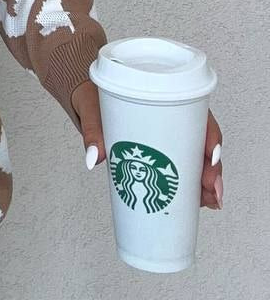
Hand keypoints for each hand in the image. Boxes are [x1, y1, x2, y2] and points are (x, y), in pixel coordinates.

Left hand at [69, 80, 223, 210]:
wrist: (86, 101)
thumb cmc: (94, 98)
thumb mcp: (92, 111)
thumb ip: (92, 131)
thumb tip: (94, 157)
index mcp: (163, 98)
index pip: (198, 116)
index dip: (210, 138)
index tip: (211, 158)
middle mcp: (172, 117)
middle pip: (203, 142)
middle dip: (212, 169)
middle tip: (211, 192)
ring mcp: (169, 134)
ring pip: (199, 157)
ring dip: (208, 180)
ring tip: (209, 201)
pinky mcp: (161, 149)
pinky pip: (185, 165)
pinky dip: (195, 183)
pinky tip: (201, 199)